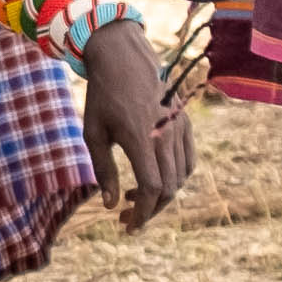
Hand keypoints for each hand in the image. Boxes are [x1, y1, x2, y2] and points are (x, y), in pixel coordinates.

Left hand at [79, 22, 189, 228]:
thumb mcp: (93, 132)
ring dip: (162, 195)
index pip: (152, 188)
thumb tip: (111, 205)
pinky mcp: (185, 122)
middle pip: (170, 188)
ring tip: (134, 197)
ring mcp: (179, 127)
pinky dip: (175, 177)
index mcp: (141, 137)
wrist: (124, 57)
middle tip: (127, 217)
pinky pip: (188, 160)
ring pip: (181, 177)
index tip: (126, 224)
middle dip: (150, 210)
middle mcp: (166, 134)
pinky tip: (154, 178)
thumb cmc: (103, 95)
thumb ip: (103, 170)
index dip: (143, 212)